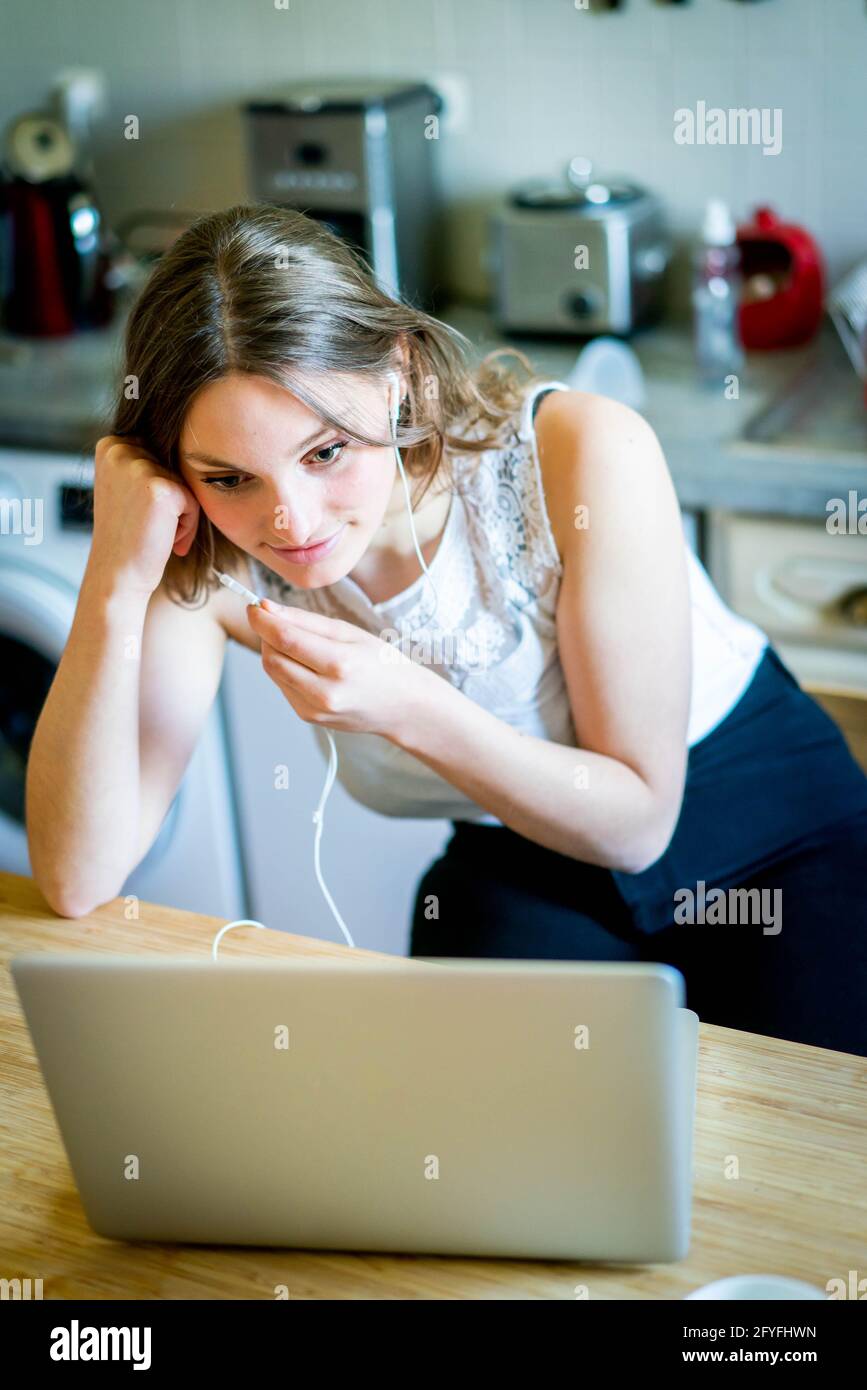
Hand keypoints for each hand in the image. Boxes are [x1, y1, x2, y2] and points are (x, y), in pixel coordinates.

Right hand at [87, 435, 200, 598]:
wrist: (117, 574)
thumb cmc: (127, 535)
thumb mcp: (125, 487)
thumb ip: (145, 461)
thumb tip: (188, 442)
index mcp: (110, 444)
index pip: (159, 451)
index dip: (159, 485)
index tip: (141, 511)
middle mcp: (120, 450)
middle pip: (174, 465)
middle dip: (172, 499)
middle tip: (149, 526)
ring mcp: (138, 467)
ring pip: (186, 483)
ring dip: (181, 514)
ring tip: (157, 533)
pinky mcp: (160, 488)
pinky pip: (193, 501)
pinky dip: (188, 525)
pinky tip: (166, 539)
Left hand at [247, 598, 434, 739]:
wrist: (402, 706)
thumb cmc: (381, 663)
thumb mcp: (350, 632)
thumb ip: (305, 620)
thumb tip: (266, 609)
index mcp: (340, 664)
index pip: (285, 638)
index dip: (262, 620)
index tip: (254, 606)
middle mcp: (324, 691)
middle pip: (271, 657)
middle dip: (266, 635)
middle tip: (275, 620)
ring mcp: (314, 709)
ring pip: (273, 672)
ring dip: (275, 652)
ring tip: (297, 643)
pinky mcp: (308, 717)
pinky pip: (283, 686)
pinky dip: (286, 669)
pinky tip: (307, 665)